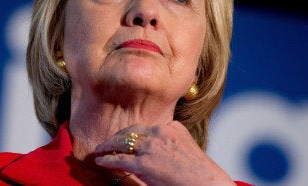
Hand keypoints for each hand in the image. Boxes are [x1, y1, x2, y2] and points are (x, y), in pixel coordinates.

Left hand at [94, 121, 235, 185]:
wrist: (207, 184)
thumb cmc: (199, 173)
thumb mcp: (185, 149)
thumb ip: (169, 145)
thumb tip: (153, 152)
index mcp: (172, 127)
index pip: (145, 128)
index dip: (131, 133)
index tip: (124, 136)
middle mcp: (160, 133)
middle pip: (132, 131)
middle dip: (117, 136)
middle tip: (107, 141)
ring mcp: (152, 147)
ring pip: (123, 142)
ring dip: (109, 146)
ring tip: (100, 149)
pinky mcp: (144, 163)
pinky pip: (120, 159)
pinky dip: (107, 159)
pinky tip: (101, 161)